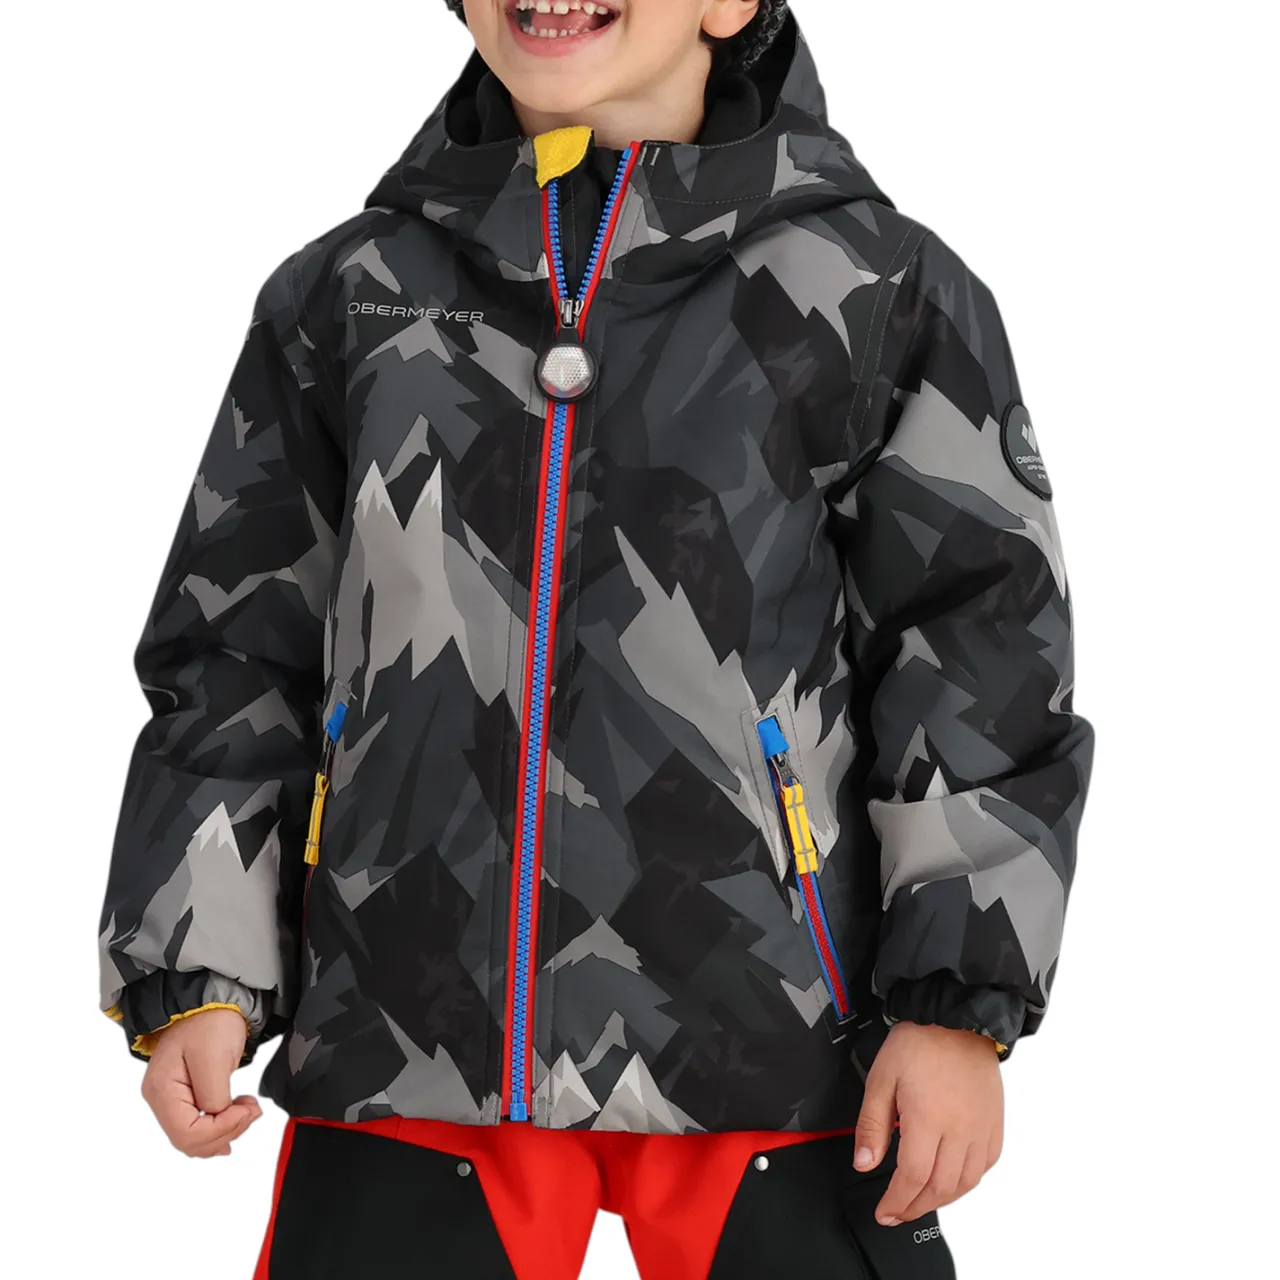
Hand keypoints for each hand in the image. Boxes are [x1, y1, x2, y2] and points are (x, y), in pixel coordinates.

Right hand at [140, 1007, 262, 1156]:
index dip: (219, 1130)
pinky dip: (220, 1127)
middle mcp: (161, 1098)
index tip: (245, 1110)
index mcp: (162, 1089)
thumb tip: (218, 1119)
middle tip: (251, 1111)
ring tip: (247, 1110)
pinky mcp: (185, 1097)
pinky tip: (236, 1116)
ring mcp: (171, 1099)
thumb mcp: (214, 1057)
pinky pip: (198, 1126)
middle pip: (189, 1141)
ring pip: (195, 1138)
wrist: (213, 1001)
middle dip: (225, 1133)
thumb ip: (213, 1096)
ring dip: (225, 1132)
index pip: (186, 1134)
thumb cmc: (211, 1021)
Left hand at [853, 1021, 1002, 1225]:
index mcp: (928, 1119)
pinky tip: (952, 1180)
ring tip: (920, 1201)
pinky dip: (968, 1182)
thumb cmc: (918, 1043)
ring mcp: (981, 1128)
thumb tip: (864, 1163)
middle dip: (916, 1207)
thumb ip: (872, 1125)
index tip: (884, 1211)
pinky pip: (985, 1165)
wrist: (955, 1018)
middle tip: (898, 1212)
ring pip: (966, 1183)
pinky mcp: (994, 1123)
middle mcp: (960, 1130)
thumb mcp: (881, 1078)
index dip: (897, 1202)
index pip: (913, 1178)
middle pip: (940, 1188)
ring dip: (941, 1200)